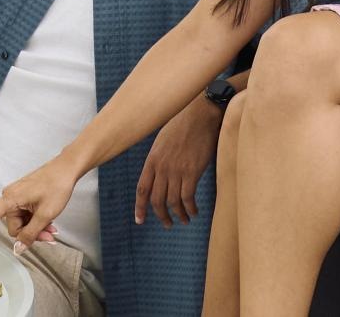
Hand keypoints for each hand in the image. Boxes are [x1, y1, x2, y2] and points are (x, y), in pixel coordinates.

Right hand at [0, 157, 81, 253]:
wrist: (66, 169)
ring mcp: (17, 197)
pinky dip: (36, 220)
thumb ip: (31, 233)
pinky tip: (50, 222)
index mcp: (10, 200)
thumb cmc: (56, 186)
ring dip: (36, 228)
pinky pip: (26, 214)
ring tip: (53, 229)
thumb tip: (17, 249)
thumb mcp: (46, 214)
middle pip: (13, 226)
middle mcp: (9, 198)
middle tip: (49, 236)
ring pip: (22, 222)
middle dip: (30, 233)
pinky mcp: (24, 196)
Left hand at [135, 95, 222, 227]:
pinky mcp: (192, 172)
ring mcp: (176, 170)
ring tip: (184, 220)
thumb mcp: (163, 141)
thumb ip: (159, 159)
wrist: (199, 115)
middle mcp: (161, 168)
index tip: (140, 220)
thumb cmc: (183, 125)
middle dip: (161, 215)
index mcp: (152, 160)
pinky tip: (194, 212)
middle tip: (168, 224)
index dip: (140, 207)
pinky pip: (187, 198)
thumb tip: (161, 175)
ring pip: (172, 202)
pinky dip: (190, 209)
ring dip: (178, 215)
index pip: (142, 189)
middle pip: (156, 200)